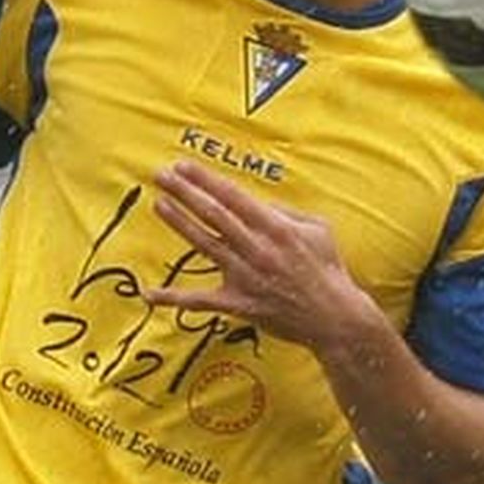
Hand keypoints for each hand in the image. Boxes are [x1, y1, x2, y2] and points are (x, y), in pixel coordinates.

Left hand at [142, 160, 371, 353]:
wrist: (334, 317)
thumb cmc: (327, 269)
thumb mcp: (317, 228)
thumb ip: (285, 211)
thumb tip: (256, 202)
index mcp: (276, 227)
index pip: (233, 196)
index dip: (206, 179)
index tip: (184, 166)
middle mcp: (257, 248)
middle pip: (214, 215)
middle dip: (186, 192)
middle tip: (162, 175)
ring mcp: (245, 276)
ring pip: (205, 244)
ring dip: (180, 223)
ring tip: (159, 203)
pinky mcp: (238, 304)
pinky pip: (200, 300)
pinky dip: (173, 298)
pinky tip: (148, 294)